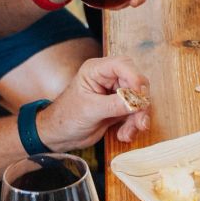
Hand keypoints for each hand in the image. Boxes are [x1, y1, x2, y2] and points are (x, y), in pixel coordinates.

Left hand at [36, 56, 152, 146]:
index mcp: (96, 70)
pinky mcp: (119, 107)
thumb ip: (114, 105)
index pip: (123, 65)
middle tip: (140, 121)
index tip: (140, 95)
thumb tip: (136, 103)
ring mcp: (115, 93)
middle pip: (136, 83)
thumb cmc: (66, 117)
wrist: (60, 135)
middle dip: (139, 104)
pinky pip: (135, 114)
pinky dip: (132, 126)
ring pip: (138, 101)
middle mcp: (108, 78)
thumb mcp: (89, 110)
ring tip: (127, 133)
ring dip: (137, 119)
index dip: (135, 77)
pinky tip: (123, 135)